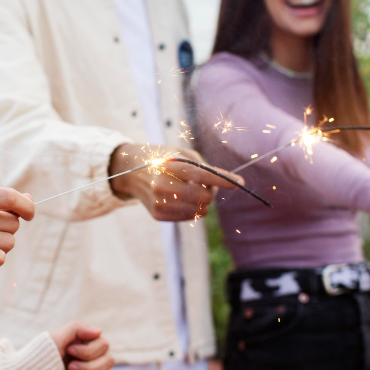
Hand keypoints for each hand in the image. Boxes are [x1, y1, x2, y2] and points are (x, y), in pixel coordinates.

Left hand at [49, 322, 113, 369]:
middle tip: (69, 367)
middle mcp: (95, 353)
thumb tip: (99, 331)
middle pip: (108, 361)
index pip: (104, 345)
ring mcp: (94, 369)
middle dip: (87, 367)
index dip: (87, 351)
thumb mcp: (57, 337)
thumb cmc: (45, 353)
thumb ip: (76, 329)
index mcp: (89, 339)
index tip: (69, 351)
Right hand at [109, 144, 243, 221]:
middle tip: (205, 183)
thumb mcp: (179, 152)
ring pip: (199, 210)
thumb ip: (202, 166)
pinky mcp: (158, 215)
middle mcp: (163, 186)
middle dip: (211, 191)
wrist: (129, 172)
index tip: (240, 182)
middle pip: (204, 197)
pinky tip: (180, 197)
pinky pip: (189, 216)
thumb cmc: (161, 159)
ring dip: (203, 201)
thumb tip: (221, 184)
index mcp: (169, 167)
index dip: (223, 179)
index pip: (202, 175)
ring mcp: (160, 203)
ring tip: (191, 189)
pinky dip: (191, 207)